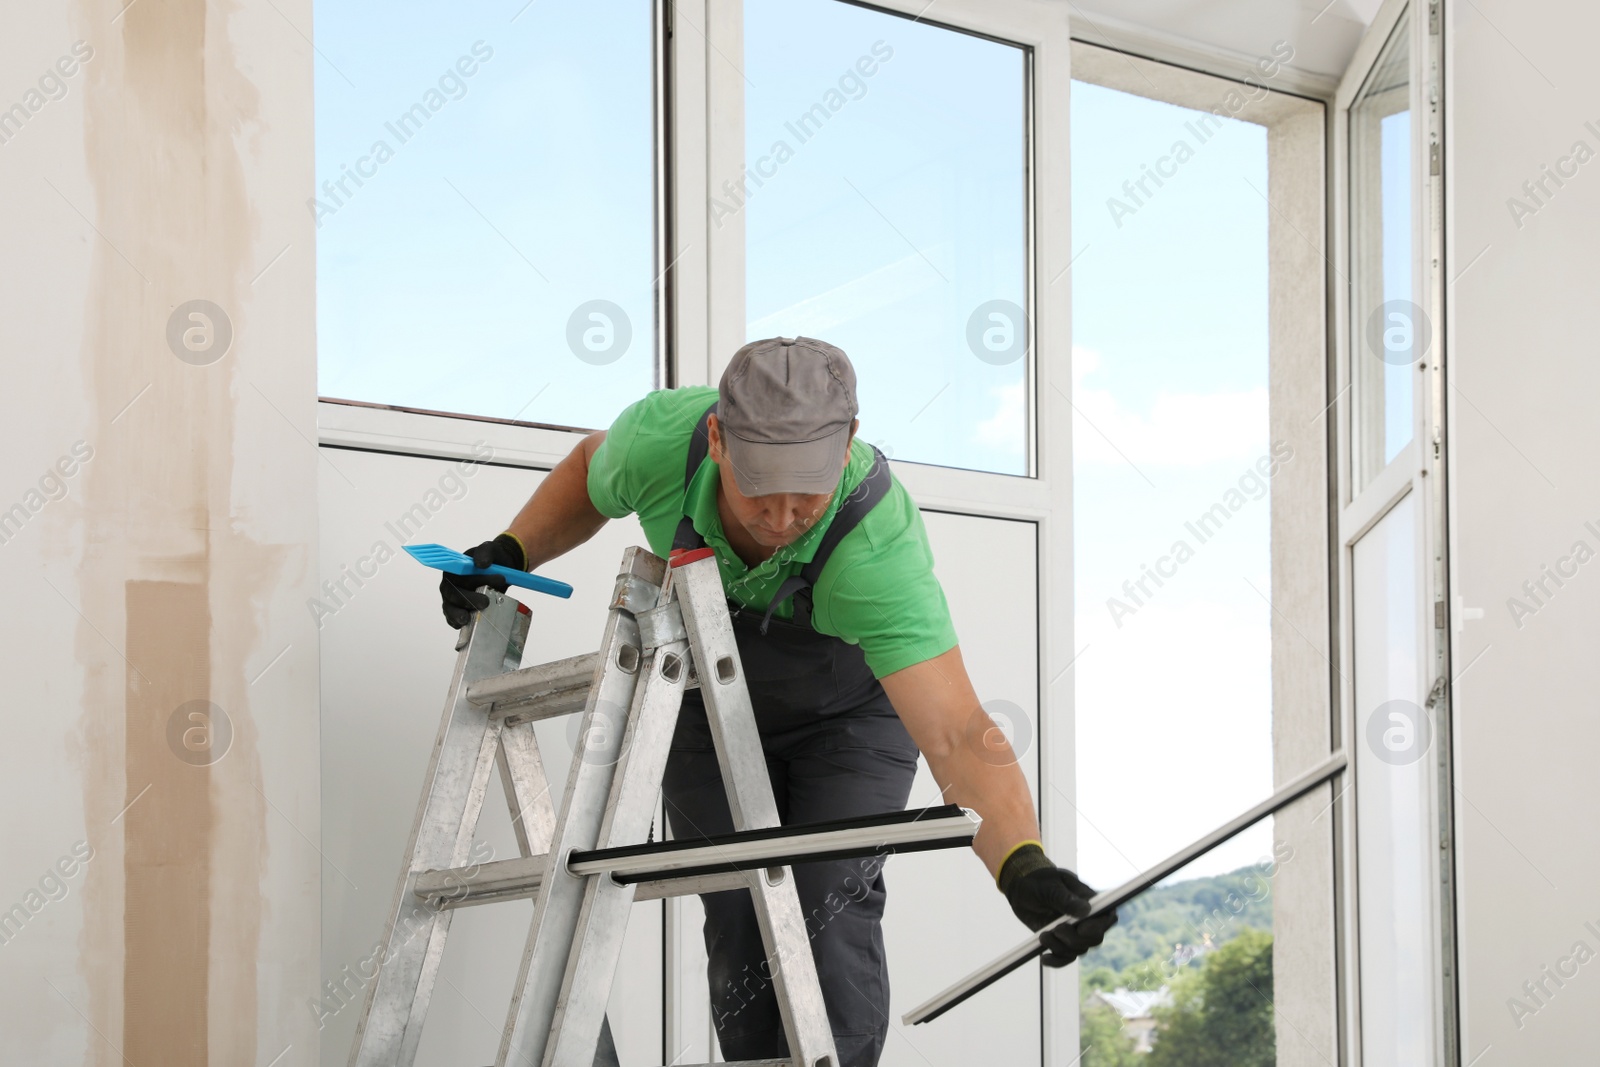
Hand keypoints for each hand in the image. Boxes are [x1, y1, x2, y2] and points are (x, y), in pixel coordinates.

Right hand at [439, 533, 524, 628]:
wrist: (500, 570)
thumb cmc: (492, 559)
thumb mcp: (491, 550)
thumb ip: (485, 553)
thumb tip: (481, 563)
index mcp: (454, 570)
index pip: (456, 577)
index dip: (468, 583)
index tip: (484, 587)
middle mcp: (450, 585)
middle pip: (453, 595)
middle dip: (468, 600)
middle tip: (486, 602)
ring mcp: (452, 599)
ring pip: (450, 609)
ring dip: (458, 615)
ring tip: (468, 618)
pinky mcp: (457, 611)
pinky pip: (453, 619)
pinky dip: (457, 623)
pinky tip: (464, 625)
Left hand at [998, 843, 1116, 967]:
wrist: (1022, 891)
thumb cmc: (1039, 882)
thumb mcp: (1050, 887)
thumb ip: (1065, 899)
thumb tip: (1086, 910)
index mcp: (1090, 901)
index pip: (1108, 917)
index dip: (1100, 927)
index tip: (1082, 929)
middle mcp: (1087, 919)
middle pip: (1095, 939)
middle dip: (1075, 939)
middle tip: (1056, 929)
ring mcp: (1075, 932)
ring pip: (1079, 950)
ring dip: (1060, 946)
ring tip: (1043, 935)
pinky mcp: (1062, 942)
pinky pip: (1066, 958)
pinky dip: (1056, 961)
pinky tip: (1044, 958)